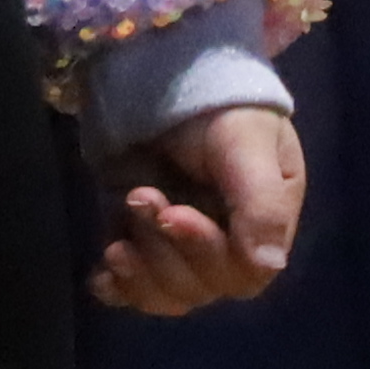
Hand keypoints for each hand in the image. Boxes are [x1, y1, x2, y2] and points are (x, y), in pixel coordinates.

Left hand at [90, 101, 303, 314]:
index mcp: (265, 224)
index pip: (242, 271)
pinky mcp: (145, 241)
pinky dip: (119, 289)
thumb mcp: (247, 144)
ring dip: (141, 272)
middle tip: (140, 196)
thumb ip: (261, 203)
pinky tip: (101, 280)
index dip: (205, 252)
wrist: (169, 76)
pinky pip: (136, 287)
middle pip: (201, 286)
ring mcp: (183, 248)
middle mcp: (228, 245)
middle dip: (164, 250)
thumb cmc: (220, 106)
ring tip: (117, 241)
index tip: (172, 213)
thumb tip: (268, 265)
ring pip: (169, 292)